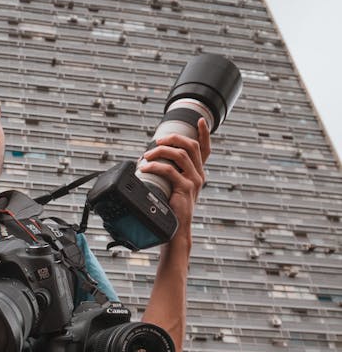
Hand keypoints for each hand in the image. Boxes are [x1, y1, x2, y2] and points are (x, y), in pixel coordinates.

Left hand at [138, 117, 210, 239]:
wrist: (176, 231)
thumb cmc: (171, 210)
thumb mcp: (173, 189)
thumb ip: (169, 175)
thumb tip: (149, 160)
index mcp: (198, 173)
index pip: (206, 149)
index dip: (205, 133)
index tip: (200, 120)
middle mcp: (199, 175)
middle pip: (191, 146)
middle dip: (173, 138)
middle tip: (157, 141)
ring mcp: (194, 181)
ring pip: (180, 155)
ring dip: (161, 151)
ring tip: (146, 155)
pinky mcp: (185, 189)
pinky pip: (169, 171)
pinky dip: (155, 166)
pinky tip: (146, 167)